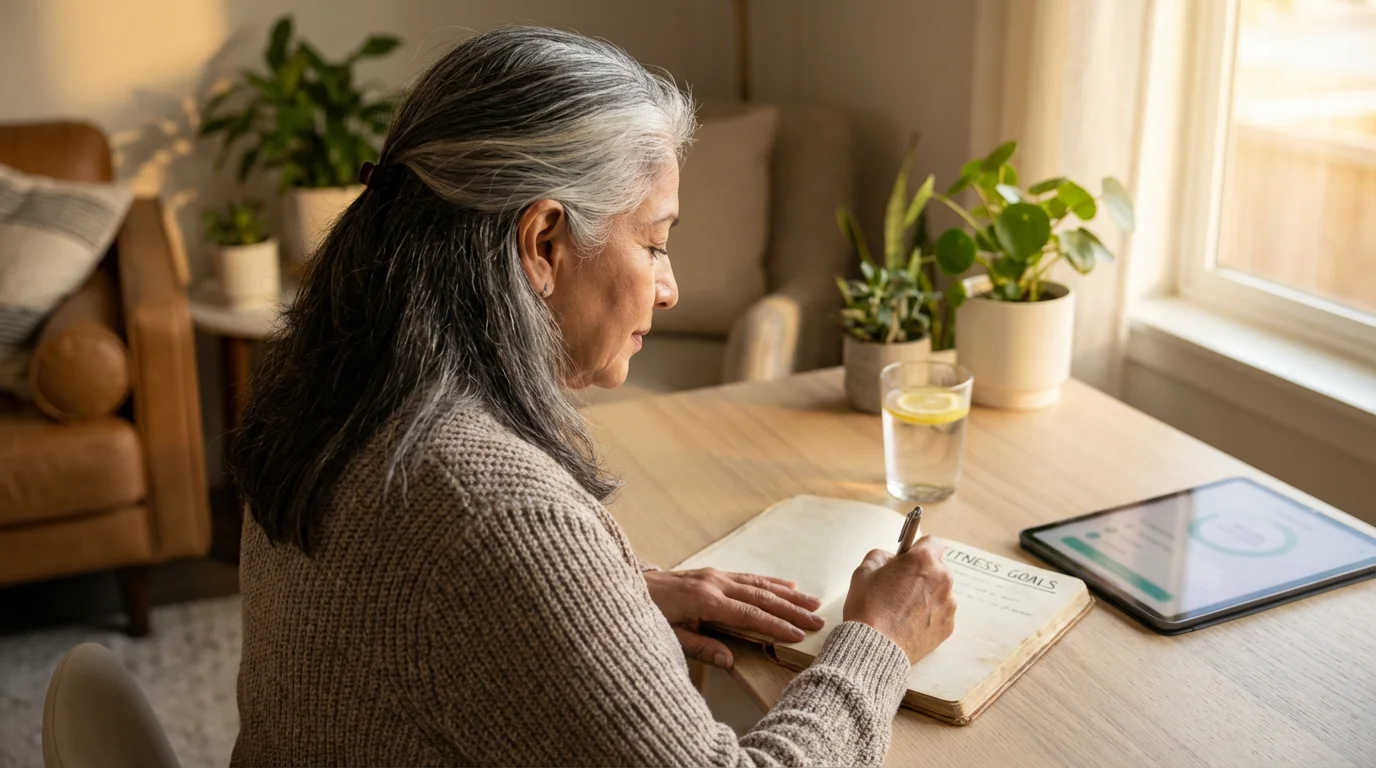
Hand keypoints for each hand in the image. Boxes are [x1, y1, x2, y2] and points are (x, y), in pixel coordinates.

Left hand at [644, 569, 825, 669]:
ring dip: (788, 593)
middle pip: (761, 597)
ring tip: (814, 602)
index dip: (776, 626)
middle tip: (818, 620)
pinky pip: (747, 576)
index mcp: (704, 601)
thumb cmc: (644, 617)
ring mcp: (713, 575)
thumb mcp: (667, 637)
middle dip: (792, 609)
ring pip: (759, 583)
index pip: (749, 615)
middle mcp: (713, 583)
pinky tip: (788, 584)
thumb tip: (730, 661)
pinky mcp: (711, 574)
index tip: (799, 635)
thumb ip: (699, 647)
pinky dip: (770, 581)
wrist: (623, 588)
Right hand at [843, 537, 956, 663]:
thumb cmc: (868, 608)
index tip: (909, 558)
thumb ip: (881, 556)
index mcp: (923, 560)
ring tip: (902, 610)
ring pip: (940, 592)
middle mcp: (942, 579)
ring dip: (926, 595)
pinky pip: (940, 614)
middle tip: (899, 587)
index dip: (918, 549)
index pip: (932, 542)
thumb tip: (891, 560)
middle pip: (937, 568)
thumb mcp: (864, 571)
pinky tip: (908, 624)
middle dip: (922, 574)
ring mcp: (948, 604)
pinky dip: (928, 616)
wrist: (874, 647)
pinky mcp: (948, 626)